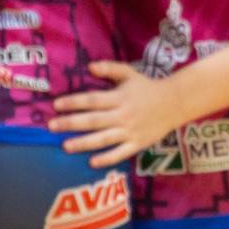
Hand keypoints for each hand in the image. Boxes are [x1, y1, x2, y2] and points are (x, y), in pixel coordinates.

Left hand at [49, 61, 192, 168]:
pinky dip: (107, 158)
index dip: (73, 102)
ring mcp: (131, 130)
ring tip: (65, 146)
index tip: (56, 105)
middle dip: (71, 123)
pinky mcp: (138, 143)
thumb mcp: (130, 73)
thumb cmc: (148, 87)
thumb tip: (89, 66)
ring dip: (84, 142)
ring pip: (104, 138)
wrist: (176, 102)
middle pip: (94, 120)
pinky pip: (121, 153)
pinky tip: (92, 162)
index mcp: (120, 97)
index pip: (92, 100)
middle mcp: (123, 114)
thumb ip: (110, 69)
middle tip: (51, 126)